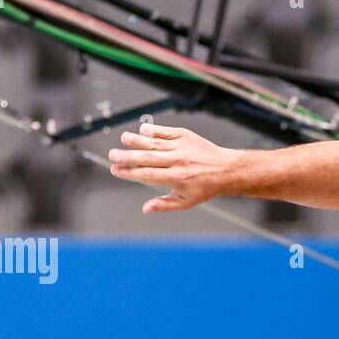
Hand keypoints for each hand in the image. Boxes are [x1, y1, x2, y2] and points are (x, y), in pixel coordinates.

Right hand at [108, 122, 239, 213]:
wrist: (226, 170)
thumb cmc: (205, 187)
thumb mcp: (186, 202)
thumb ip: (164, 205)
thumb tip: (145, 209)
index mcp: (176, 179)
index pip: (147, 175)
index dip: (129, 173)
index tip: (116, 170)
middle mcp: (177, 161)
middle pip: (147, 158)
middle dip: (127, 156)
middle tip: (112, 155)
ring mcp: (181, 147)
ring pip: (155, 142)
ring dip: (137, 140)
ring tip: (123, 139)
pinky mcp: (185, 135)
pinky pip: (165, 131)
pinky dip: (153, 130)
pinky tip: (142, 130)